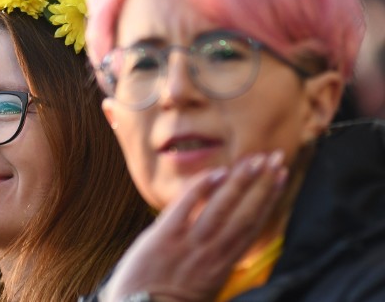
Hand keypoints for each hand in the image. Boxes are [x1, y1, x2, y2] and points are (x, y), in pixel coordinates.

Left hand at [101, 151, 287, 301]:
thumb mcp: (205, 287)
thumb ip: (215, 261)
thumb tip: (226, 242)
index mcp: (224, 264)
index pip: (252, 226)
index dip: (269, 200)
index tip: (280, 178)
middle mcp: (212, 252)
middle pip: (244, 212)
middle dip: (262, 183)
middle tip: (276, 157)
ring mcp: (189, 243)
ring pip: (222, 207)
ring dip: (241, 181)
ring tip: (256, 159)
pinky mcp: (164, 237)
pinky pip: (186, 206)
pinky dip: (202, 188)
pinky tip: (218, 172)